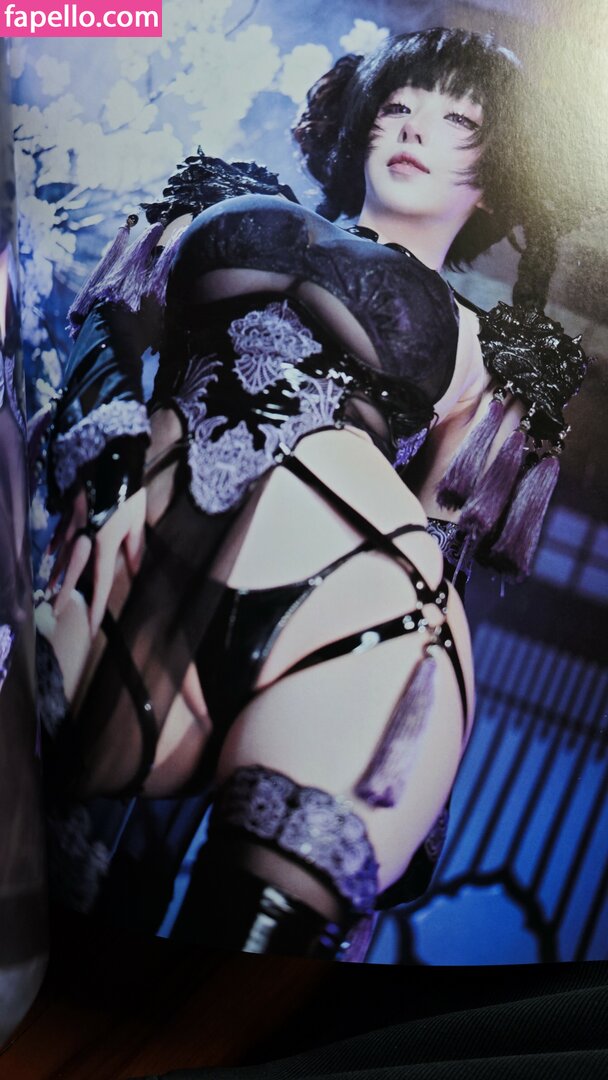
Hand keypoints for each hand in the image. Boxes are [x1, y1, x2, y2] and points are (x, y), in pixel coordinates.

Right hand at [50, 488, 146, 636]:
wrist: (107, 457)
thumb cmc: (129, 489)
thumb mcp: (137, 518)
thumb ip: (135, 547)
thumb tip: (134, 571)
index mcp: (104, 542)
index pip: (100, 581)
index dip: (97, 605)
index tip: (92, 625)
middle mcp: (84, 537)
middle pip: (72, 572)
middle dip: (64, 594)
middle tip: (56, 613)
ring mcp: (72, 524)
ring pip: (61, 555)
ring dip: (56, 574)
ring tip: (49, 592)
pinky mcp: (67, 511)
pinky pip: (58, 534)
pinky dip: (55, 547)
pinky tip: (51, 556)